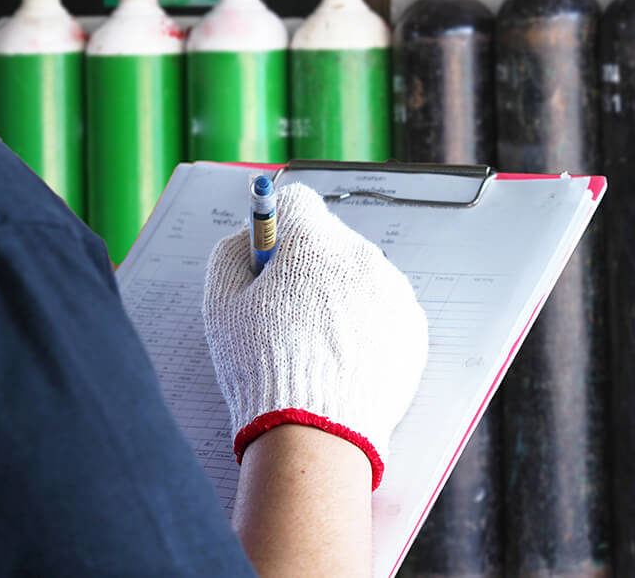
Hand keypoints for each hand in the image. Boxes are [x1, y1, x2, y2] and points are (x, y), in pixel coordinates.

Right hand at [203, 182, 427, 488]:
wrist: (317, 432)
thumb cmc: (261, 366)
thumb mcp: (221, 305)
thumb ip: (230, 254)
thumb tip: (248, 236)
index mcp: (315, 243)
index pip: (297, 203)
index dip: (275, 227)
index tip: (268, 255)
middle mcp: (363, 256)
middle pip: (330, 241)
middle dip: (308, 265)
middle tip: (286, 311)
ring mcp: (395, 291)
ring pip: (360, 277)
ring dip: (339, 296)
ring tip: (316, 345)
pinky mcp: (413, 327)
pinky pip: (384, 310)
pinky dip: (366, 326)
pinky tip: (343, 360)